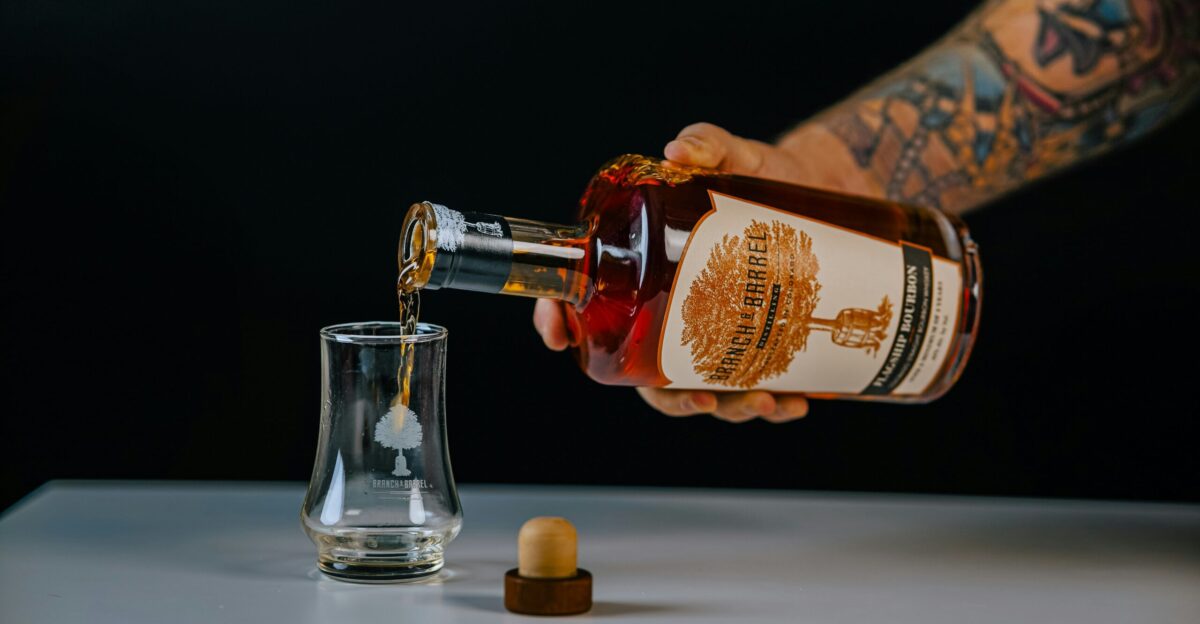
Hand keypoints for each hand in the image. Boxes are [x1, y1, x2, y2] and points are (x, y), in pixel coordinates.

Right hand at [531, 122, 809, 423]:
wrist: (819, 186)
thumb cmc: (762, 174)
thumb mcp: (735, 156)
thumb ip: (706, 143)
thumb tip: (678, 150)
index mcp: (643, 269)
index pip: (584, 303)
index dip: (557, 321)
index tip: (558, 335)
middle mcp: (669, 311)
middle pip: (647, 374)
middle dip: (673, 402)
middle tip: (704, 400)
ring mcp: (712, 334)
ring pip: (702, 392)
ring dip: (731, 411)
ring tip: (764, 400)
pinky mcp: (755, 344)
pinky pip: (752, 389)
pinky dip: (774, 406)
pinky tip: (796, 402)